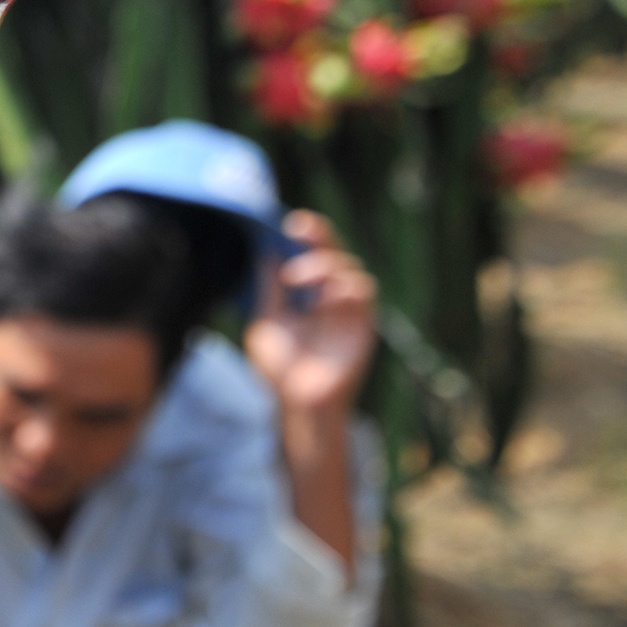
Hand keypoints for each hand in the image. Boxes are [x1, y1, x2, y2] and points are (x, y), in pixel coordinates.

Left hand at [244, 212, 375, 577]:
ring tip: (298, 281)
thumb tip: (264, 254)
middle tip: (300, 230)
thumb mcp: (265, 322)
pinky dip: (342, 287)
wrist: (295, 402)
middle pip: (336, 254)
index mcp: (309, 295)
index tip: (291, 223)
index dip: (308, 235)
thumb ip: (267, 291)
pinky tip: (321, 298)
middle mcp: (331, 299)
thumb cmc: (280, 368)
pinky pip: (362, 294)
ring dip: (323, 266)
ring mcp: (348, 312)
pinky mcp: (362, 327)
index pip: (313, 255)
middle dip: (320, 237)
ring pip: (349, 270)